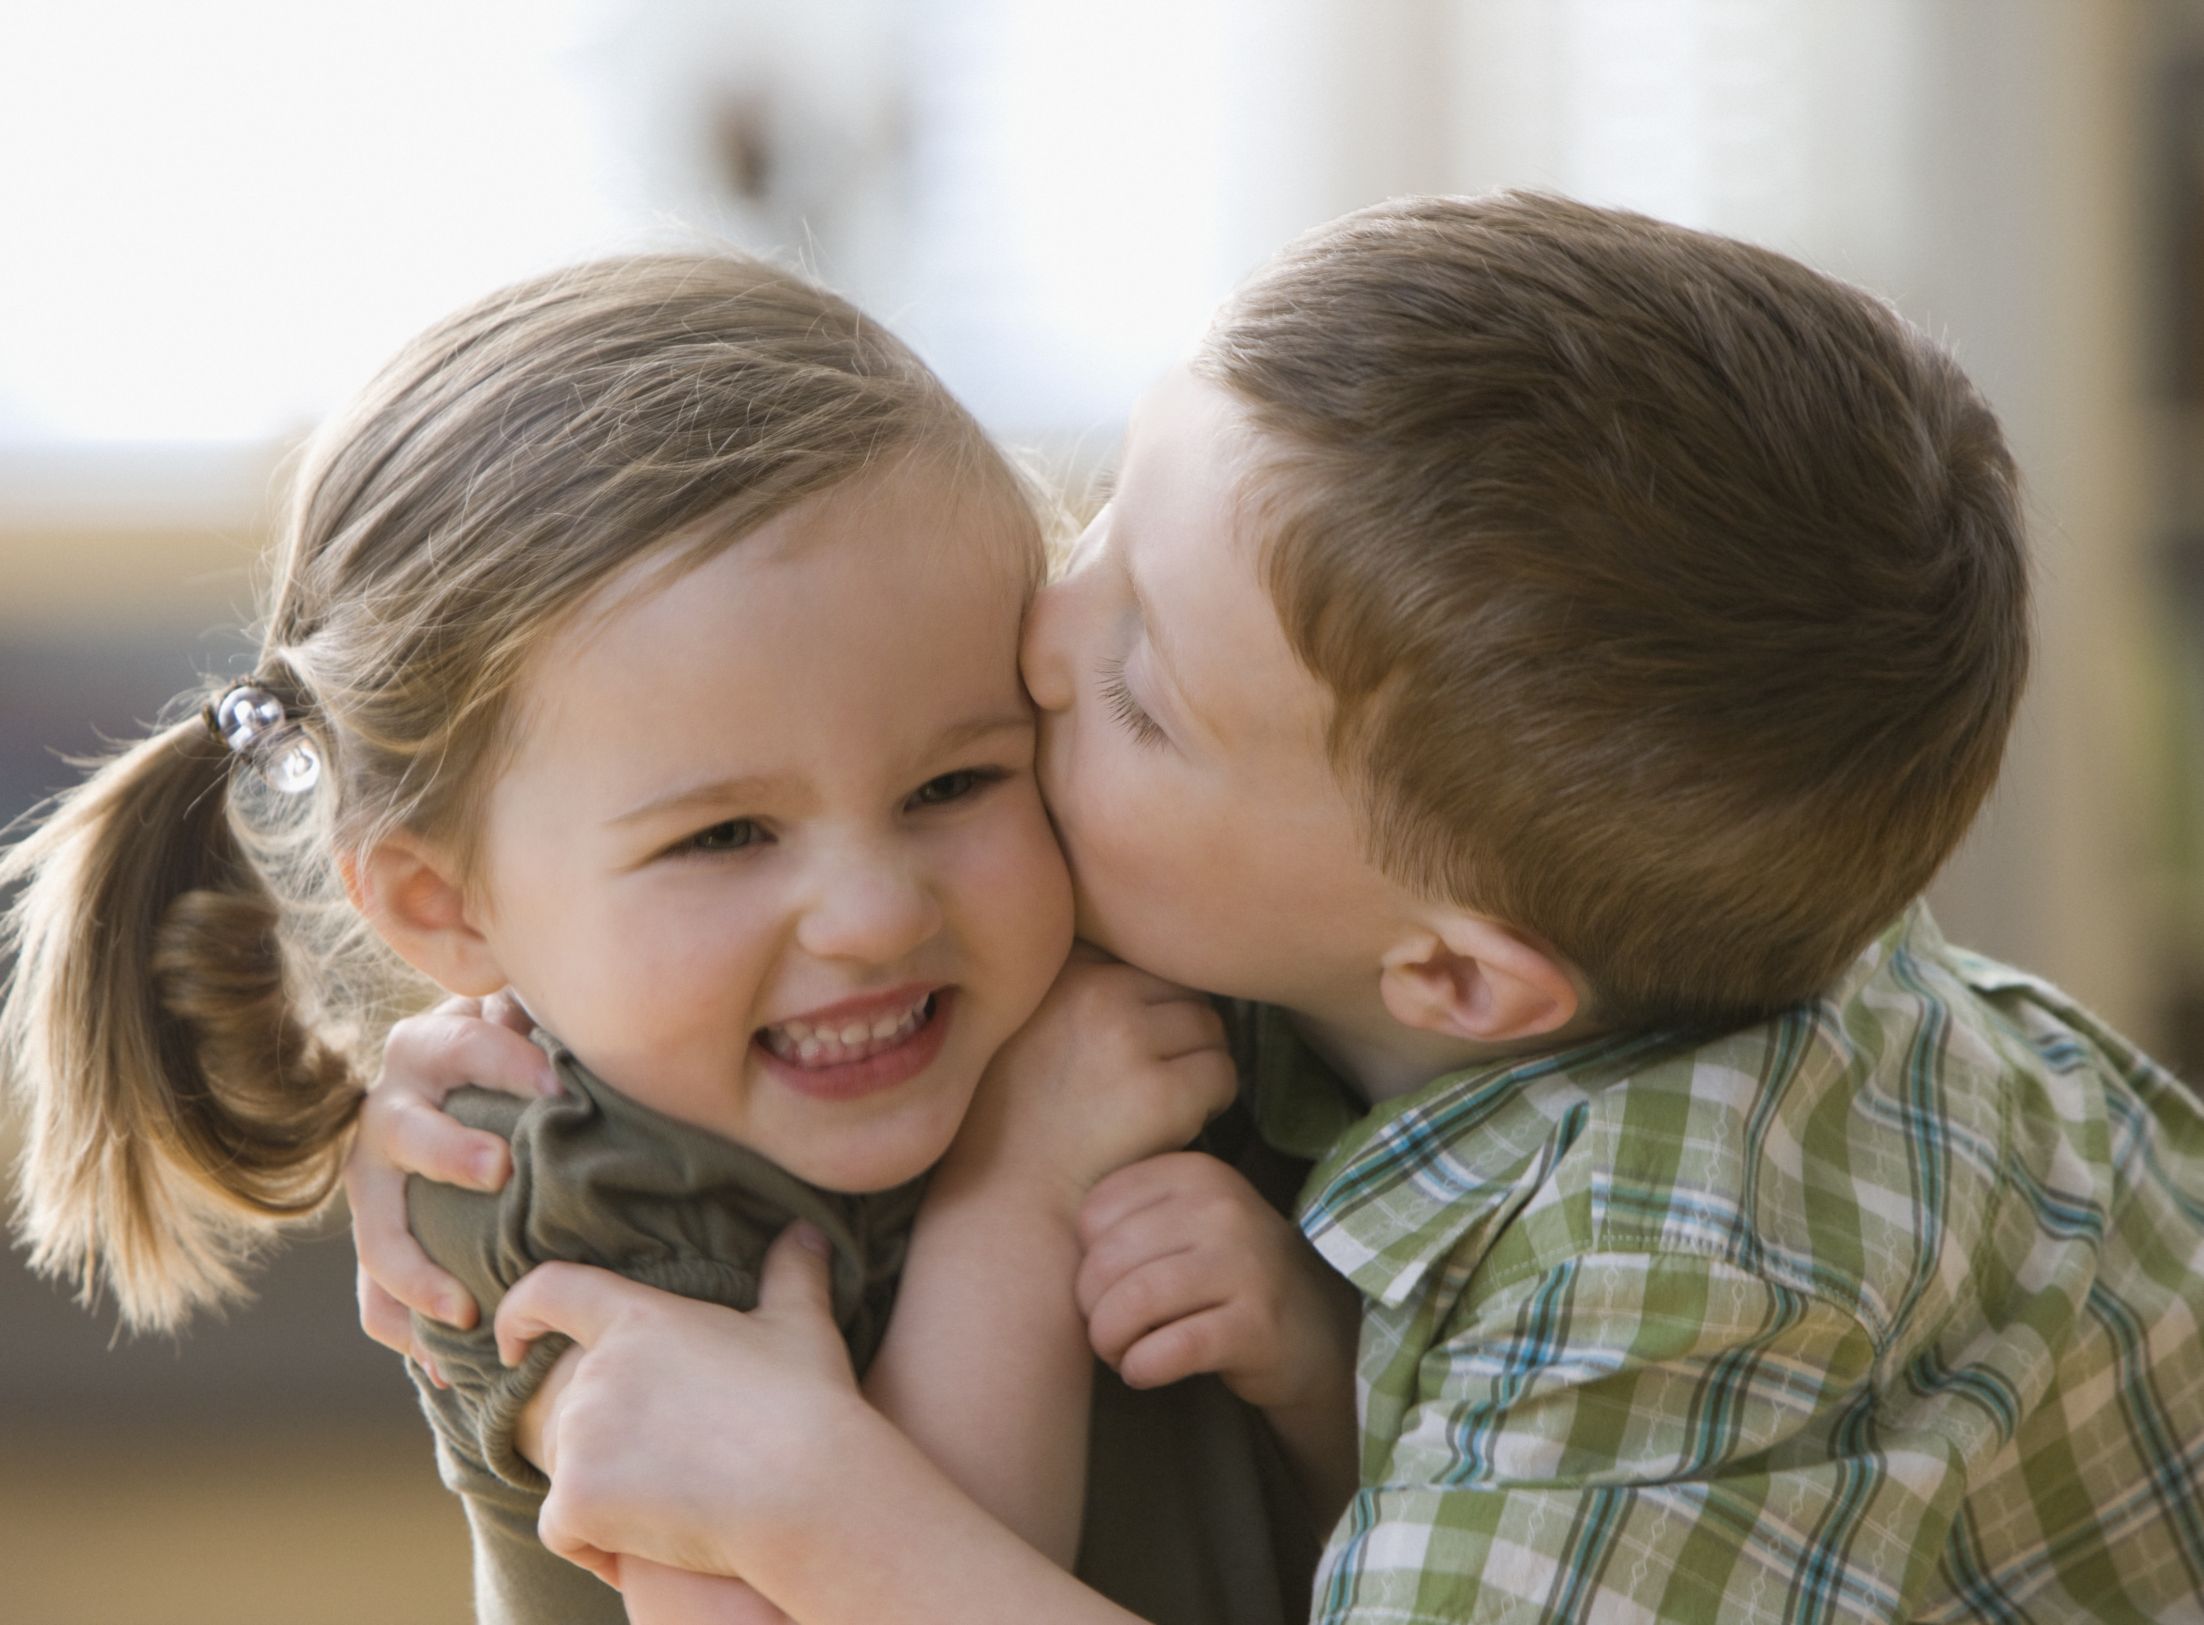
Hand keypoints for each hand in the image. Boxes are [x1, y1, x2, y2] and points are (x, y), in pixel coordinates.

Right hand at [344, 990, 559, 1359]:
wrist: (448, 1073)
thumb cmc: (508, 1045)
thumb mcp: (522, 1014)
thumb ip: (542, 1012)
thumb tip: (578, 1013)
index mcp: (429, 1049)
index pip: (467, 1045)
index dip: (511, 1063)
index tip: (562, 1088)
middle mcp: (389, 1112)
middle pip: (408, 1135)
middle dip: (451, 1153)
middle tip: (499, 1171)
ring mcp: (373, 1182)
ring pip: (378, 1232)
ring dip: (415, 1274)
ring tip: (462, 1311)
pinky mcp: (377, 1234)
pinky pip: (373, 1293)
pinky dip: (403, 1329)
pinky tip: (440, 1367)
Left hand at [494, 1225, 869, 1591]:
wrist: (806, 1487)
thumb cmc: (807, 1403)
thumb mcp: (801, 1325)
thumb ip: (792, 1272)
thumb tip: (808, 1230)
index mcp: (641, 1318)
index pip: (552, 1290)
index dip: (521, 1311)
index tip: (514, 1342)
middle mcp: (597, 1370)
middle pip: (566, 1403)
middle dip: (604, 1436)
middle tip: (669, 1460)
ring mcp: (580, 1435)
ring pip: (567, 1469)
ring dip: (605, 1488)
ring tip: (673, 1500)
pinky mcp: (575, 1498)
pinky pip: (562, 1529)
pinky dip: (595, 1542)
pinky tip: (646, 1545)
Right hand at [948, 947, 1237, 1214]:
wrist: (1008, 1203)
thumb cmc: (1021, 1116)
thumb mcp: (1027, 1021)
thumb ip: (1077, 981)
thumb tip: (1152, 940)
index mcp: (1059, 966)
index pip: (1141, 950)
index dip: (1144, 1000)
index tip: (1123, 1041)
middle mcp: (1091, 989)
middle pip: (1182, 987)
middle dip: (1177, 1031)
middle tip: (1149, 1077)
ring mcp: (1126, 1038)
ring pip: (1211, 1028)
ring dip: (1199, 1063)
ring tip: (1159, 1101)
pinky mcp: (1159, 1092)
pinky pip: (1222, 1076)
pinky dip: (1212, 1102)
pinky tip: (1173, 1126)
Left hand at [1075, 1152, 1357, 1414]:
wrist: (1313, 1327)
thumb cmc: (1226, 1274)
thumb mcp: (1185, 1222)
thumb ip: (1130, 1218)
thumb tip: (1054, 1251)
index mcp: (1196, 1173)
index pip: (1095, 1212)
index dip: (1084, 1259)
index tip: (1107, 1285)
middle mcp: (1223, 1208)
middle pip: (1107, 1261)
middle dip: (1092, 1309)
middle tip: (1107, 1333)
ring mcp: (1246, 1264)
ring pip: (1133, 1303)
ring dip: (1110, 1343)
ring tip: (1120, 1354)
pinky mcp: (1257, 1325)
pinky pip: (1170, 1349)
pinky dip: (1141, 1367)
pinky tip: (1145, 1371)